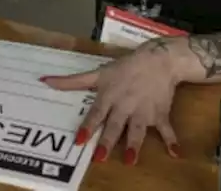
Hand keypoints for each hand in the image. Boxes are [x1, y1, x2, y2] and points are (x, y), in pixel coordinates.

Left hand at [40, 42, 180, 164]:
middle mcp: (125, 105)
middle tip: (100, 157)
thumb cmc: (124, 68)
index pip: (96, 113)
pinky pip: (166, 128)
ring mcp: (143, 110)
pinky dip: (172, 140)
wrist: (158, 60)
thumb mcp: (98, 73)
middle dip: (108, 140)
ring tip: (130, 160)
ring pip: (137, 129)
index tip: (79, 140)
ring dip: (134, 144)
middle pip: (115, 125)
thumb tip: (44, 81)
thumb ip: (72, 81)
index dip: (87, 126)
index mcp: (109, 96)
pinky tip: (176, 153)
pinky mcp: (160, 113)